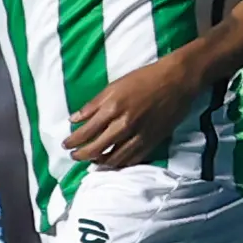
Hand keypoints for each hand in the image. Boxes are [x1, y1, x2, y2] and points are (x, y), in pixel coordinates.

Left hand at [64, 54, 200, 169]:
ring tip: (91, 161)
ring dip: (99, 162)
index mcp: (112, 108)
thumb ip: (92, 105)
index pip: (86, 132)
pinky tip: (112, 162)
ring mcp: (139, 136)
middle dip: (81, 155)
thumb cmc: (144, 79)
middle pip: (97, 149)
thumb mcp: (114, 86)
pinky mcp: (152, 142)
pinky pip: (132, 159)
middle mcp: (124, 125)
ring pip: (114, 158)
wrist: (177, 81)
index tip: (65, 145)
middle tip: (74, 156)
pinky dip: (119, 163)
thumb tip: (73, 119)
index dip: (73, 141)